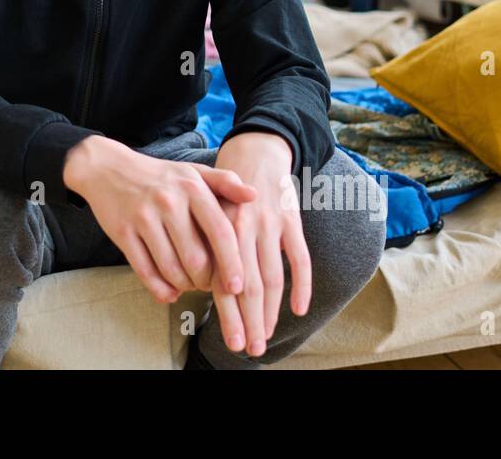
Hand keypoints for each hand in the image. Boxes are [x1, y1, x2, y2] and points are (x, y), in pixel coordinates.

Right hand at [64, 135, 258, 302]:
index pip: (220, 232)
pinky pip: (145, 271)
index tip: (237, 286)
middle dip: (206, 281)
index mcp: (192, 187)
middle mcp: (168, 202)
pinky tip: (169, 292)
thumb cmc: (159, 176)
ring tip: (190, 285)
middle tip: (209, 285)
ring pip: (171, 268)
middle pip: (196, 258)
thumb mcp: (193, 172)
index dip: (231, 263)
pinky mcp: (123, 233)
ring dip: (184, 286)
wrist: (107, 168)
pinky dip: (160, 289)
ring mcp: (143, 218)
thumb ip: (225, 183)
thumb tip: (255, 196)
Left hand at [209, 133, 311, 357]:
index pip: (223, 281)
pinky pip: (300, 256)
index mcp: (217, 229)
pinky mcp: (291, 220)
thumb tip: (199, 288)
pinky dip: (302, 283)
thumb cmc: (223, 189)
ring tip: (268, 337)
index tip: (231, 342)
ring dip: (272, 311)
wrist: (254, 151)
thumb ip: (204, 245)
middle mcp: (242, 228)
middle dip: (250, 322)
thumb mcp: (205, 212)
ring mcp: (269, 224)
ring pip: (273, 276)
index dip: (229, 314)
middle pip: (249, 286)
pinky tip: (298, 309)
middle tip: (248, 350)